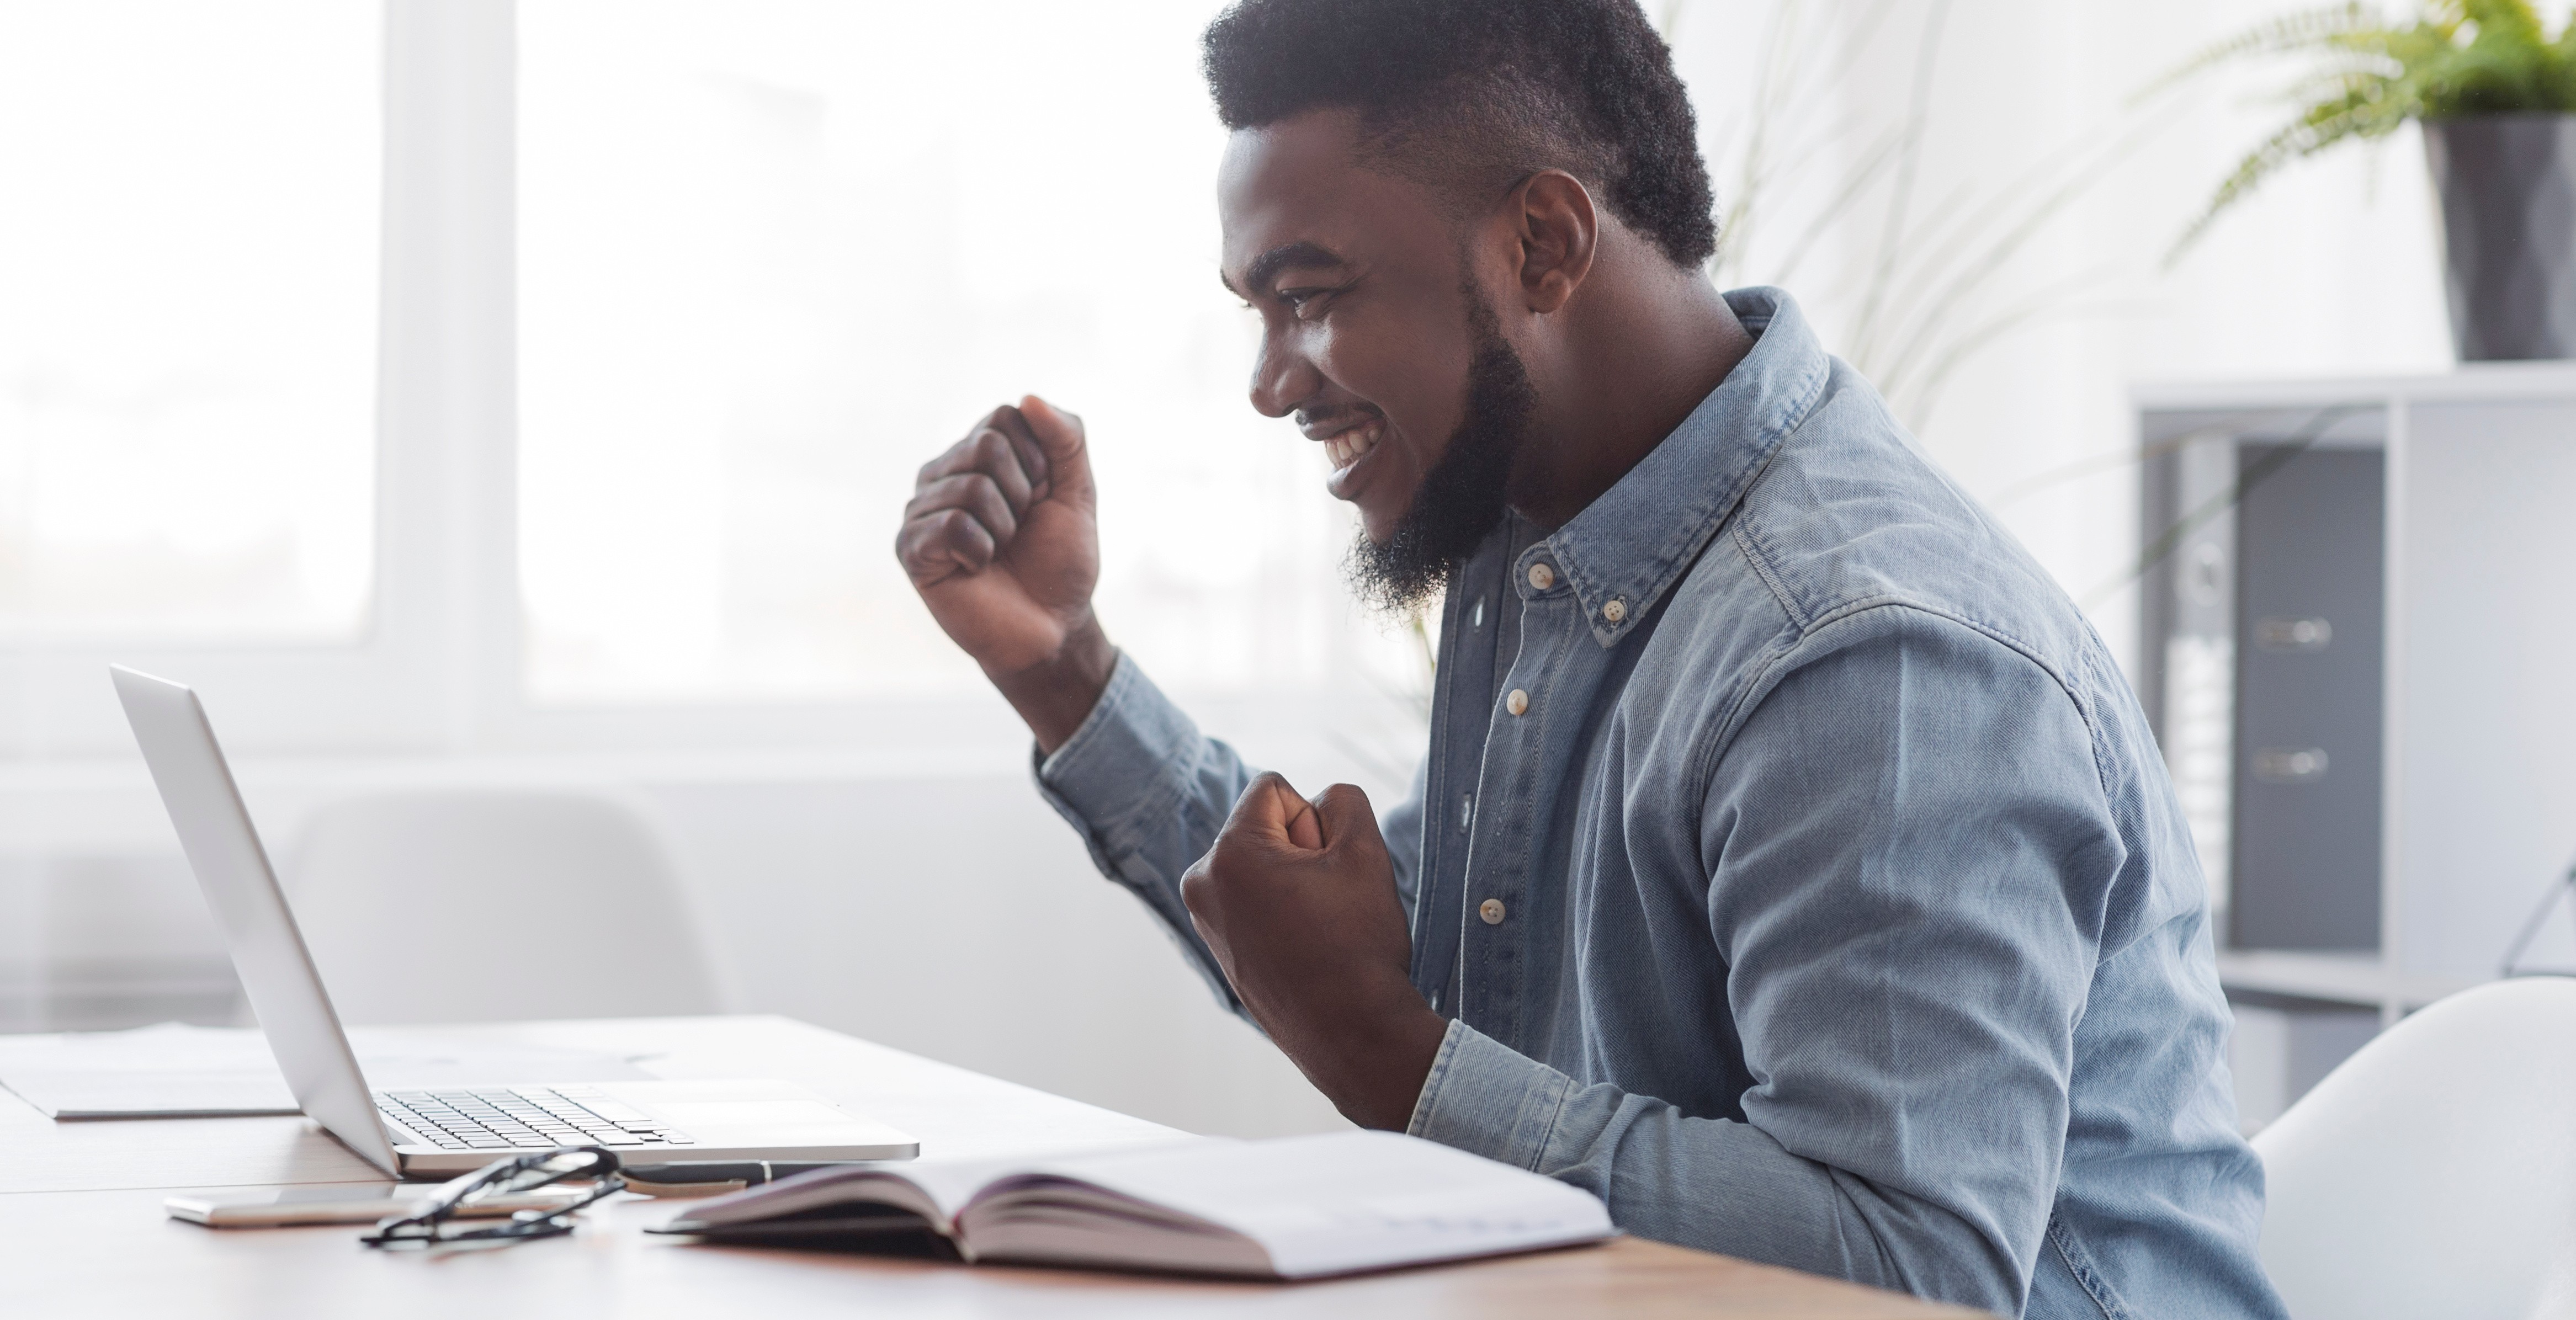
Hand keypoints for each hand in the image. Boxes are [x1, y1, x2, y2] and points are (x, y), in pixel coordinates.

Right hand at [894, 396, 1112, 749]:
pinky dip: (979, 552)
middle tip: (1018, 531)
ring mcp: (922, 509)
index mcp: (979, 453)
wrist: (1051, 627)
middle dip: (1023, 495)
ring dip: (1004, 529)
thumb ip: (1066, 439)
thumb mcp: (1078, 492)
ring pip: (972, 488)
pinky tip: (975, 569)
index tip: (1041, 499)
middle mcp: (943, 473)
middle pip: (986, 446)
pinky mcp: (910, 548)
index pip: (1005, 416)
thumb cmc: (1060, 562)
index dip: (1039, 461)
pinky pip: (951, 526)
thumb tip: (1028, 397)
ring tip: (998, 552)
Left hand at [1181, 775, 1446, 1129]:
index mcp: (1228, 854)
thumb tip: (1318, 803)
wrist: (1352, 1036)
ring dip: (1294, 881)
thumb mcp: (1366, 852)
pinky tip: (1304, 946)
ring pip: (1263, 863)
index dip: (1316, 822)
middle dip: (1301, 851)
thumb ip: (1344, 801)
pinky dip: (1282, 909)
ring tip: (1316, 928)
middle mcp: (1202, 883)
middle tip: (1325, 904)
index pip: (1275, 790)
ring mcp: (1206, 918)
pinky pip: (1256, 899)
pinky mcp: (1218, 945)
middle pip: (1264, 826)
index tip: (1326, 870)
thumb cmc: (1358, 946)